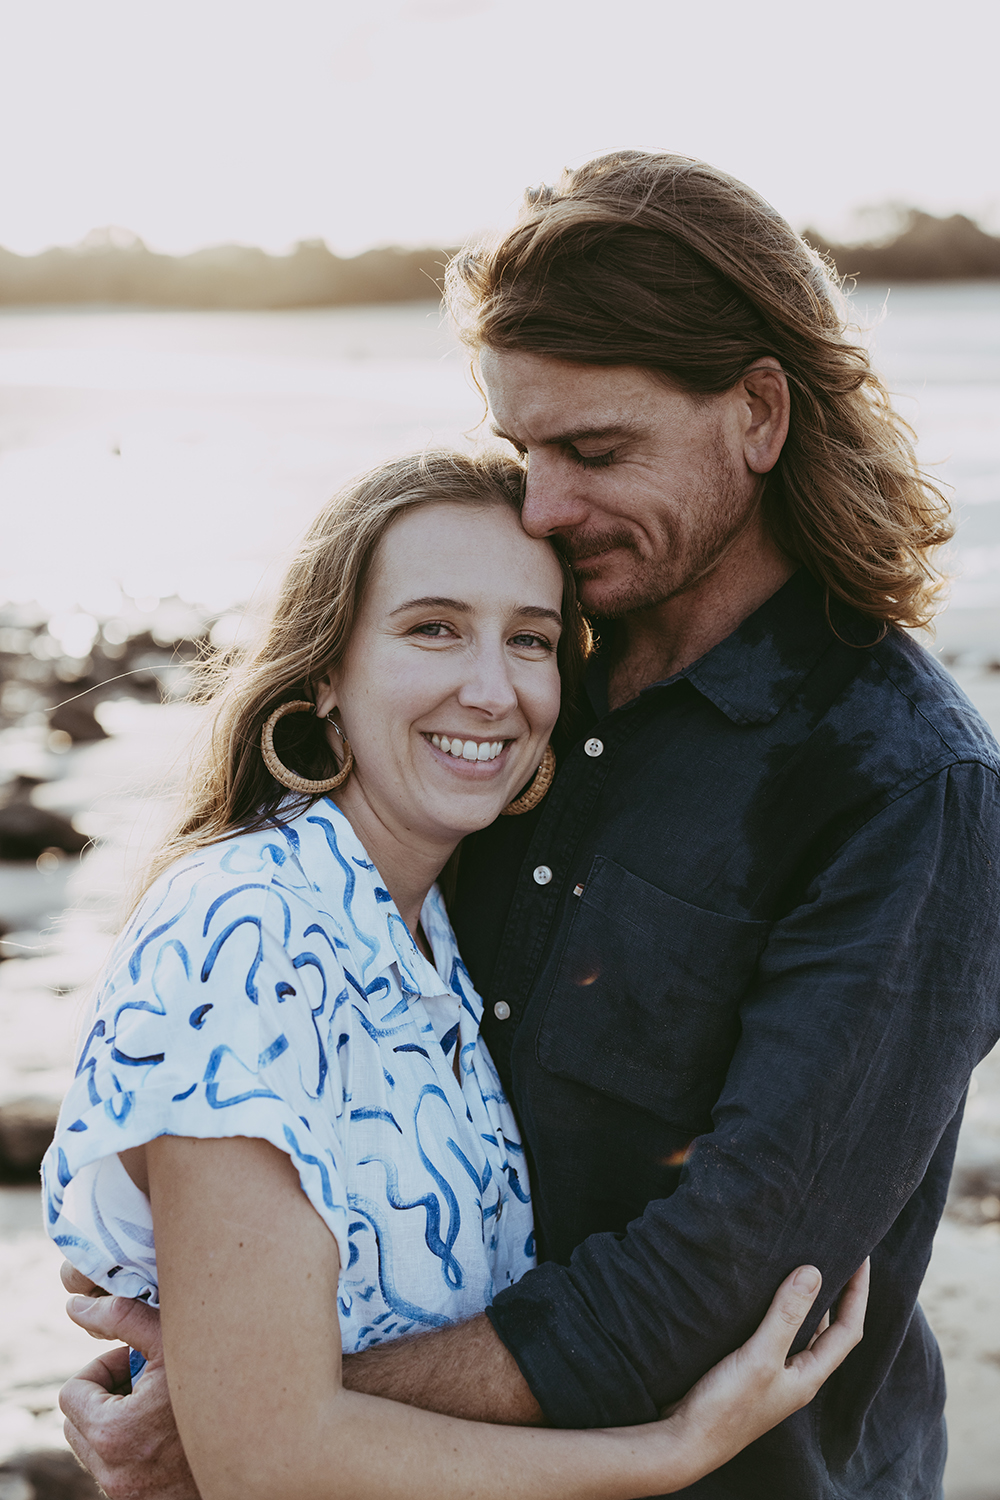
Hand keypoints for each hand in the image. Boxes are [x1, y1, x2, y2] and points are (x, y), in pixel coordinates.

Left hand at [59, 1292, 197, 1499]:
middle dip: (106, 1396)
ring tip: (156, 1406)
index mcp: (110, 1431)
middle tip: (146, 1381)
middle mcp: (111, 1470)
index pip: (73, 1392)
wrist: (253, 1446)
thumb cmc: (213, 1388)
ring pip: (93, 1447)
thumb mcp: (170, 1343)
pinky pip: (114, 1467)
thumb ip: (123, 1317)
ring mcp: (122, 1490)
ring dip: (115, 1421)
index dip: (103, 1370)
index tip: (134, 1363)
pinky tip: (165, 1431)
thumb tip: (77, 1304)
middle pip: (77, 1421)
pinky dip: (130, 1445)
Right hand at [663, 1260, 868, 1485]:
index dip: (859, 1293)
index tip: (862, 1257)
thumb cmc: (726, 1408)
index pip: (848, 1329)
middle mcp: (796, 1375)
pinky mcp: (748, 1369)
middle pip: (829, 1330)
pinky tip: (764, 1295)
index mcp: (809, 1376)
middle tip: (836, 1255)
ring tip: (803, 1265)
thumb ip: (786, 1316)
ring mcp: (772, 1373)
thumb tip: (814, 1272)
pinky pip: (774, 1332)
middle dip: (837, 1294)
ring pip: (800, 1330)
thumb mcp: (760, 1357)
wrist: (685, 1440)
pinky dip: (778, 1309)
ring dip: (806, 1301)